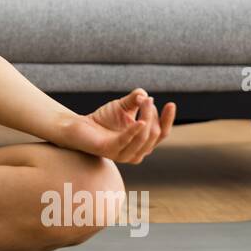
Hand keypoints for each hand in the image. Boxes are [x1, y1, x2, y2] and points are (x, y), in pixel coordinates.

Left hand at [58, 88, 175, 163]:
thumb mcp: (124, 106)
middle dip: (153, 114)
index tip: (171, 104)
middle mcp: (136, 153)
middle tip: (147, 99)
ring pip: (143, 138)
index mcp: (142, 144)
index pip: (162, 134)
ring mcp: (123, 154)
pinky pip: (126, 142)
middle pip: (154, 134)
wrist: (79, 126)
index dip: (168, 120)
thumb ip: (136, 99)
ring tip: (143, 102)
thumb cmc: (103, 118)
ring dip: (146, 118)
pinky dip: (134, 131)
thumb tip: (146, 96)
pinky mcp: (110, 151)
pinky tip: (140, 121)